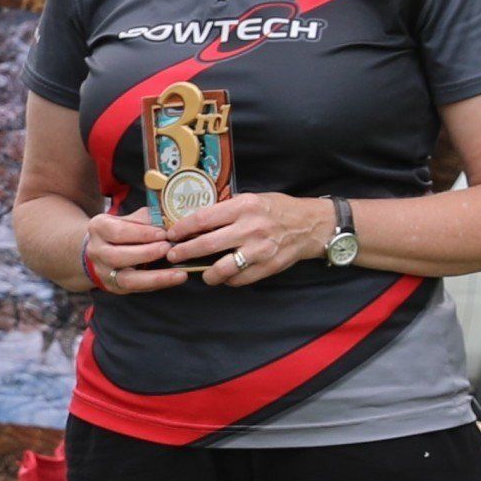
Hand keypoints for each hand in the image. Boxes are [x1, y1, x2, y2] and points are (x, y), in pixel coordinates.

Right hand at [82, 209, 188, 294]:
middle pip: (118, 256)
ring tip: (177, 273)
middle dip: (146, 253)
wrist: (102, 249)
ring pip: (126, 279)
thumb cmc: (121, 230)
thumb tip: (168, 222)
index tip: (163, 233)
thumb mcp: (129, 218)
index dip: (142, 233)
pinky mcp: (114, 286)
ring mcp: (104, 272)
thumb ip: (145, 218)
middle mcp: (97, 251)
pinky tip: (172, 279)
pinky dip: (156, 284)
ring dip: (154, 277)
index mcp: (99, 227)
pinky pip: (136, 288)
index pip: (118, 232)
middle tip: (167, 248)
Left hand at [164, 192, 335, 287]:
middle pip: (206, 244)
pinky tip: (224, 276)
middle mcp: (250, 228)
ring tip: (201, 273)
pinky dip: (228, 280)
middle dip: (184, 253)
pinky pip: (239, 279)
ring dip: (206, 273)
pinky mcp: (267, 267)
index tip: (171, 235)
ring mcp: (259, 250)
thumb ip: (226, 210)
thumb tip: (194, 221)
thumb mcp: (251, 200)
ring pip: (222, 268)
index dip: (182, 228)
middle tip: (173, 256)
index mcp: (243, 206)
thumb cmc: (276, 210)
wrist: (309, 225)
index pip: (203, 218)